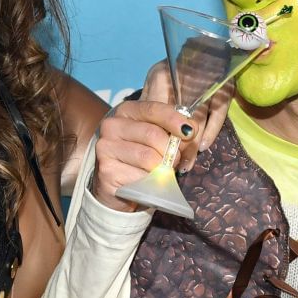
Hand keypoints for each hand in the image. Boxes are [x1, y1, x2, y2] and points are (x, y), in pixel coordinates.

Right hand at [90, 61, 234, 211]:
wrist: (117, 188)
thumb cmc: (141, 160)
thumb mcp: (158, 140)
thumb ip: (175, 132)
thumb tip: (191, 130)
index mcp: (125, 111)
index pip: (152, 109)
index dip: (173, 119)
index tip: (189, 131)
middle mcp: (111, 126)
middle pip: (153, 134)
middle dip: (172, 150)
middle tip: (176, 160)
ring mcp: (106, 148)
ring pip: (148, 157)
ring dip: (163, 168)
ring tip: (163, 172)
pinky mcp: (106, 170)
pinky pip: (141, 177)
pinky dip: (152, 183)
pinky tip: (148, 183)